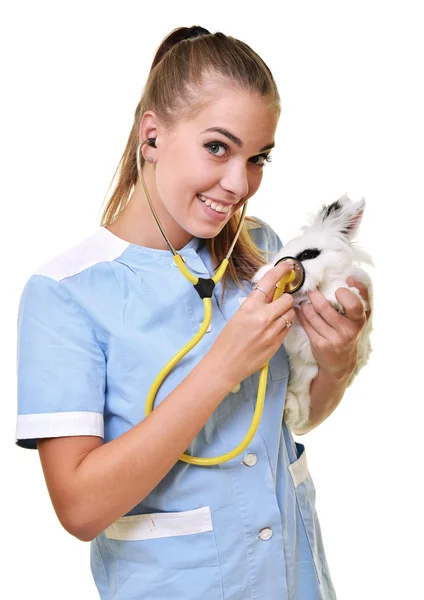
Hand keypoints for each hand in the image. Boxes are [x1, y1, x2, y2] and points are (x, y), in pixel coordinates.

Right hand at [208, 261, 295, 386]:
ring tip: (276, 318)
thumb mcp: (238, 316)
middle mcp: (263, 316)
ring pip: (291, 313)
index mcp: (250, 306)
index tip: (288, 266)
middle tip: (280, 302)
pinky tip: (274, 329)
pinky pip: (288, 328)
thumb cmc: (227, 340)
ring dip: (287, 312)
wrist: (225, 365)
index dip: (281, 271)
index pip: (269, 282)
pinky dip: (285, 325)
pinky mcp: (277, 343)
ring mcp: (272, 330)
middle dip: (286, 299)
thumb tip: (270, 293)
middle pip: (287, 298)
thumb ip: (255, 304)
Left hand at [295, 278, 370, 379]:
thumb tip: (350, 278)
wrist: (341, 362)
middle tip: (310, 289)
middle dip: (314, 295)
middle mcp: (347, 331)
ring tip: (304, 299)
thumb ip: (361, 296)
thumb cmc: (351, 331)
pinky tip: (300, 309)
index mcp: (359, 321)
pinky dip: (301, 314)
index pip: (353, 304)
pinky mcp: (319, 344)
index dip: (343, 294)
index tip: (337, 289)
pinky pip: (306, 324)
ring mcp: (332, 339)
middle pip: (324, 308)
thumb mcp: (361, 316)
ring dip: (305, 304)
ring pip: (312, 315)